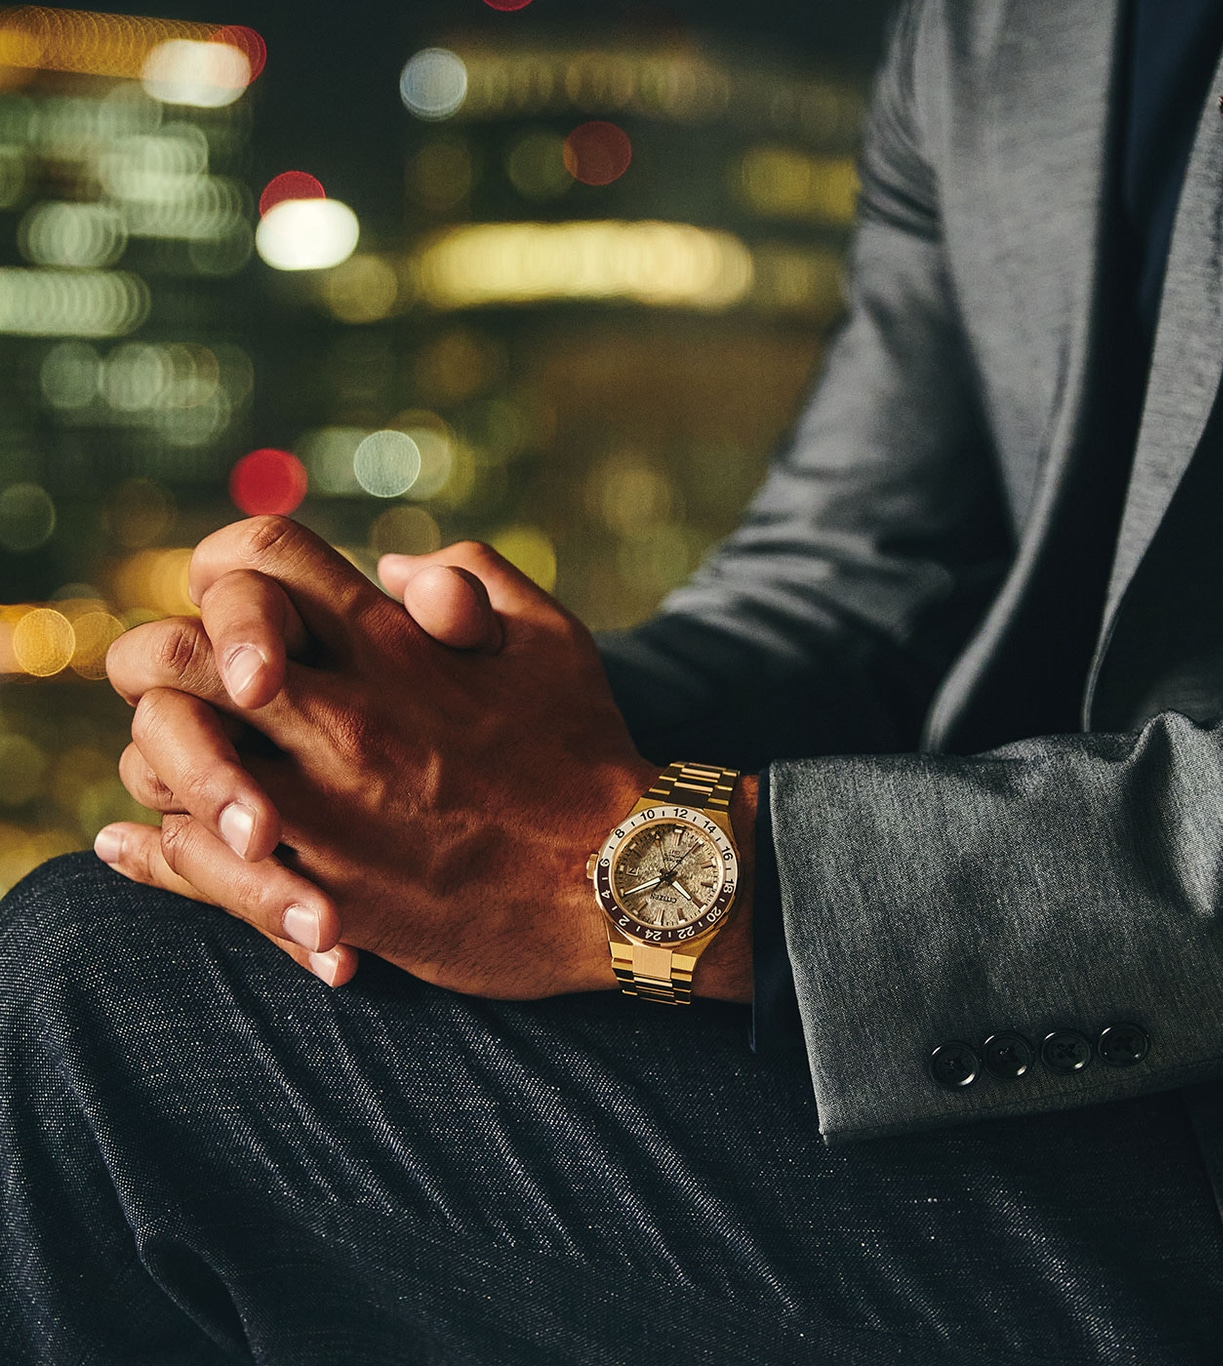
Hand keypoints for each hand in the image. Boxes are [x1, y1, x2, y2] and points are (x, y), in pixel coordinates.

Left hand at [100, 517, 754, 1000]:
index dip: (227, 565)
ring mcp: (327, 810)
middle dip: (158, 657)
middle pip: (172, 653)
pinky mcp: (325, 892)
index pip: (256, 557)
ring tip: (191, 767)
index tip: (244, 604)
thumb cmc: (589, 751)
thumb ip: (471, 577)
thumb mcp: (550, 635)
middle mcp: (346, 719)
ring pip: (166, 763)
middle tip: (190, 688)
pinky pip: (192, 867)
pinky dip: (151, 851)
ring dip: (163, 757)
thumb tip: (393, 572)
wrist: (625, 882)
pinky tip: (137, 843)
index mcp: (394, 648)